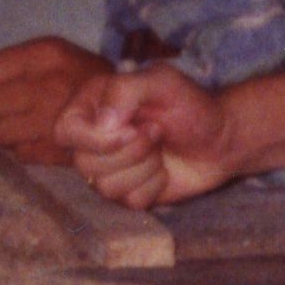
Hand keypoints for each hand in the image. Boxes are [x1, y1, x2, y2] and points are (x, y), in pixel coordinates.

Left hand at [0, 34, 107, 160]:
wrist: (129, 109)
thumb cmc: (79, 76)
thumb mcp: (47, 55)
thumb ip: (2, 66)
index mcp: (47, 55)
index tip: (1, 83)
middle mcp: (49, 87)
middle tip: (14, 105)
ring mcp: (54, 122)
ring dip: (6, 129)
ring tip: (27, 120)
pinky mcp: (58, 150)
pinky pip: (17, 153)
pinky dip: (23, 147)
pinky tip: (39, 136)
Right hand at [61, 64, 239, 207]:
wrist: (221, 140)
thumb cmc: (191, 106)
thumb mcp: (162, 82)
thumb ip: (125, 90)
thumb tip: (101, 124)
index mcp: (92, 106)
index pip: (64, 131)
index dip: (95, 138)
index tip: (131, 128)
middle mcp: (94, 139)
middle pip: (84, 163)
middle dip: (131, 152)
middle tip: (157, 132)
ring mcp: (109, 169)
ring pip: (104, 187)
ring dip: (144, 168)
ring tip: (160, 150)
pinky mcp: (126, 193)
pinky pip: (128, 202)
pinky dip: (153, 186)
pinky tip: (163, 170)